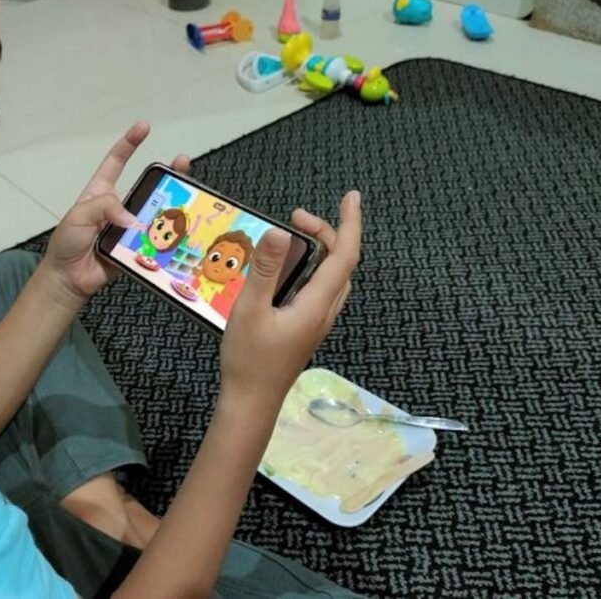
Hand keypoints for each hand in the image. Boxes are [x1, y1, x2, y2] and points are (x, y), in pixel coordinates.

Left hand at [43, 122, 190, 304]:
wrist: (69, 278)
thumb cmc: (68, 242)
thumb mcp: (78, 216)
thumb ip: (102, 208)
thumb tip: (131, 217)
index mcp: (101, 193)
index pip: (116, 162)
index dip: (129, 143)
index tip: (144, 127)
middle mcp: (118, 207)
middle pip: (147, 186)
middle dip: (167, 173)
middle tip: (183, 162)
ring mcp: (130, 227)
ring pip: (156, 212)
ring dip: (173, 205)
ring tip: (191, 196)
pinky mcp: (137, 248)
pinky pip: (155, 241)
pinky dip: (167, 237)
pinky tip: (181, 231)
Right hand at [219, 192, 361, 408]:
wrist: (251, 403)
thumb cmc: (249, 360)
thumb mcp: (250, 310)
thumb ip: (264, 271)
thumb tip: (279, 232)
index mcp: (316, 304)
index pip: (344, 255)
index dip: (350, 223)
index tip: (351, 197)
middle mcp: (324, 311)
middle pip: (342, 263)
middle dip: (328, 232)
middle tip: (295, 216)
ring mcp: (317, 322)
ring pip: (333, 277)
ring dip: (322, 250)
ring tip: (295, 233)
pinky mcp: (306, 328)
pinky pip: (320, 289)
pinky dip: (313, 267)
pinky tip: (289, 268)